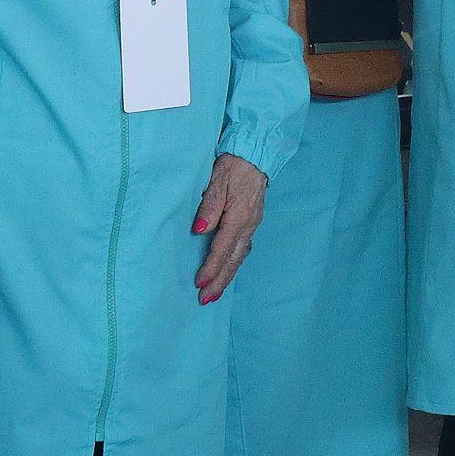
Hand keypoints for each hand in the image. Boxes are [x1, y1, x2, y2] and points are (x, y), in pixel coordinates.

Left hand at [191, 153, 267, 300]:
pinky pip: (243, 248)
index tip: (199, 284)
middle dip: (220, 281)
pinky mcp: (252, 222)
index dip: (210, 268)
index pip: (222, 249)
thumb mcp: (217, 182)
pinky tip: (227, 270)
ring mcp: (252, 225)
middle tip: (206, 300)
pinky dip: (234, 263)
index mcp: (239, 217)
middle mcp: (248, 225)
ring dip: (227, 276)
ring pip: (239, 257)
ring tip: (215, 292)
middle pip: (233, 260)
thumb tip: (200, 230)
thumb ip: (209, 208)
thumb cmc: (233, 166)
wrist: (255, 156)